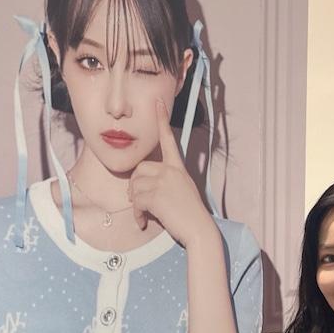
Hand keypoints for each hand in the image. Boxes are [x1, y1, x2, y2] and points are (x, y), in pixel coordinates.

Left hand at [127, 99, 213, 245]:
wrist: (199, 229)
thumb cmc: (189, 215)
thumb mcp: (181, 191)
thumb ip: (165, 183)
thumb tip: (140, 188)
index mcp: (178, 167)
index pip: (168, 140)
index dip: (162, 120)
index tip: (158, 102)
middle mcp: (171, 171)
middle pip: (139, 169)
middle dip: (135, 187)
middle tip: (140, 202)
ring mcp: (164, 182)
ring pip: (134, 187)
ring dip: (136, 204)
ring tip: (145, 215)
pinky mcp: (156, 195)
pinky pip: (136, 202)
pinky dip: (137, 215)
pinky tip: (143, 223)